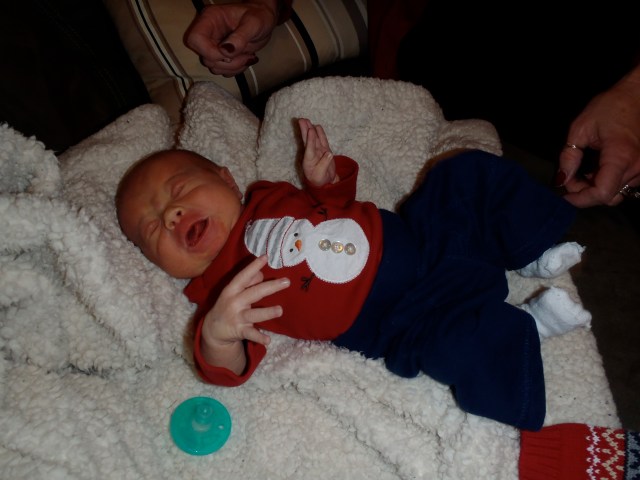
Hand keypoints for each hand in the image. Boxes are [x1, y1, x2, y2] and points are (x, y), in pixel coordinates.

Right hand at [184, 1, 279, 76]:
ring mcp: (213, 45)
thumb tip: (226, 51)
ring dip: (233, 67)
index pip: (195, 39)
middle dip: (226, 62)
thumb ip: (241, 37)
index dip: (210, 52)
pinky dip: (235, 70)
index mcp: (210, 18)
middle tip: (245, 56)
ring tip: (247, 57)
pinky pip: (222, 70)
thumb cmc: (260, 17)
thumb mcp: (254, 24)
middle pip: (205, 57)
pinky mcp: (220, 56)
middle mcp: (208, 32)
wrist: (265, 21)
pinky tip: (245, 59)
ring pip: (214, 67)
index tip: (229, 54)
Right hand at [200, 255, 288, 370]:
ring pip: (253, 315)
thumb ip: (248, 282)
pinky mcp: (239, 331)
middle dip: (270, 287)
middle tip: (287, 281)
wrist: (213, 329)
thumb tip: (262, 273)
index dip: (253, 267)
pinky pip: (251, 334)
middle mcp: (234, 302)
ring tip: (280, 310)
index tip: (265, 257)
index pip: (243, 276)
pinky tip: (268, 340)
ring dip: (266, 313)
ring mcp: (237, 318)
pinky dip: (259, 338)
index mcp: (232, 290)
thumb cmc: (228, 305)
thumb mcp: (233, 292)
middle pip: (254, 293)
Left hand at [299, 118, 337, 185]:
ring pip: (314, 138)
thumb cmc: (320, 180)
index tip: (310, 130)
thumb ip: (324, 164)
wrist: (325, 183)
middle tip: (302, 120)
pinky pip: (322, 140)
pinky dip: (320, 133)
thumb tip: (329, 153)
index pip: (309, 148)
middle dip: (305, 130)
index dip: (310, 139)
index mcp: (309, 160)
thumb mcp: (321, 175)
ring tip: (306, 120)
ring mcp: (318, 151)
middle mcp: (312, 154)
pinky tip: (317, 126)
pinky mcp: (324, 151)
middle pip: (308, 140)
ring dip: (311, 129)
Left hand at [557, 65, 639, 206]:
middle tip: (571, 177)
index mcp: (621, 156)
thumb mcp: (580, 128)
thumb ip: (569, 156)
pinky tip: (598, 169)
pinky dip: (608, 183)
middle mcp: (637, 167)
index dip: (580, 199)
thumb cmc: (610, 107)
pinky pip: (625, 186)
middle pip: (607, 196)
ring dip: (596, 188)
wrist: (637, 95)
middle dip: (584, 193)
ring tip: (584, 171)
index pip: (602, 193)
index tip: (565, 194)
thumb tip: (561, 180)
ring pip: (616, 193)